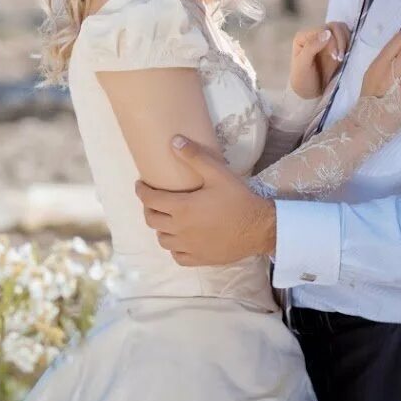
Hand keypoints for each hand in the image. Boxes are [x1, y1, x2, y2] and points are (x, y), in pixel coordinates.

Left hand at [134, 136, 276, 266]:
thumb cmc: (239, 199)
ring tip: (166, 219)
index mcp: (181, 208)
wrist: (260, 228)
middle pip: (152, 220)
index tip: (140, 185)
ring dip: (160, 228)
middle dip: (148, 208)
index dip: (142, 191)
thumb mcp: (217, 174)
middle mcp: (180, 230)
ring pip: (162, 239)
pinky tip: (179, 240)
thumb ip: (195, 157)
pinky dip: (174, 248)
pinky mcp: (200, 259)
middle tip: (153, 200)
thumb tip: (174, 141)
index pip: (150, 200)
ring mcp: (189, 246)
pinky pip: (177, 256)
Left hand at [288, 20, 349, 98]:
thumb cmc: (303, 80)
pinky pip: (347, 38)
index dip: (332, 41)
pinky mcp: (337, 46)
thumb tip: (327, 33)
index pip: (322, 30)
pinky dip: (350, 44)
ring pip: (342, 30)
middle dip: (341, 41)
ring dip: (347, 42)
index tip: (336, 57)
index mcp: (304, 36)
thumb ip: (312, 47)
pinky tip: (348, 56)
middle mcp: (315, 34)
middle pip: (334, 27)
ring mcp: (327, 40)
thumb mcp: (303, 65)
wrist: (310, 92)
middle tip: (341, 59)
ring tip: (344, 58)